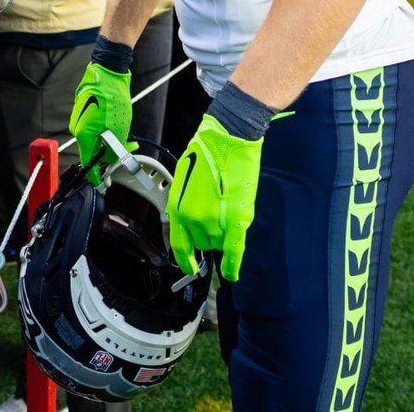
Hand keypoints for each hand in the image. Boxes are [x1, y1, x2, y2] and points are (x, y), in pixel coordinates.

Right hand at [68, 60, 131, 171]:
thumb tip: (111, 158)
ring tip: (127, 135)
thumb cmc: (111, 97)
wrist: (108, 71)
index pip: (88, 162)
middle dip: (110, 153)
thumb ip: (113, 148)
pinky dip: (107, 129)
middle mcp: (78, 127)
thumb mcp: (118, 128)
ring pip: (97, 136)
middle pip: (94, 149)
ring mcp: (81, 117)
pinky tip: (119, 123)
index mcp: (83, 134)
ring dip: (112, 139)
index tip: (101, 183)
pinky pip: (96, 125)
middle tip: (127, 151)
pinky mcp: (86, 109)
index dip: (96, 174)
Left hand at [167, 115, 263, 281]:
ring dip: (223, 235)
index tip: (189, 267)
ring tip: (228, 211)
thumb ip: (186, 203)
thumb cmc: (206, 153)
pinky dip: (232, 264)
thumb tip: (192, 220)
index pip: (179, 244)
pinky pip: (233, 250)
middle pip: (202, 242)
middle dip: (208, 235)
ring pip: (218, 242)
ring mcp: (214, 220)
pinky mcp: (236, 219)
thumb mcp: (184, 179)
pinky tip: (230, 274)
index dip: (185, 259)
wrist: (228, 139)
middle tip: (217, 217)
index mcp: (177, 207)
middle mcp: (193, 218)